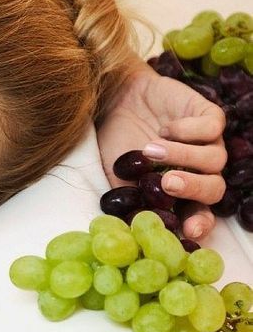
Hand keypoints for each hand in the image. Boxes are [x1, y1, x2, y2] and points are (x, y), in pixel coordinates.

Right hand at [96, 59, 227, 241]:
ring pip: (214, 159)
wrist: (116, 102)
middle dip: (193, 188)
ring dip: (182, 156)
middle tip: (168, 182)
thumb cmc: (117, 142)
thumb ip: (133, 198)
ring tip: (150, 148)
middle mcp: (200, 171)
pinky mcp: (210, 118)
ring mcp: (208, 145)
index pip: (199, 214)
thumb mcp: (118, 176)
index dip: (199, 223)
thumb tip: (141, 221)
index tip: (190, 229)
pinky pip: (212, 129)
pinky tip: (165, 128)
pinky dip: (188, 130)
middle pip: (214, 189)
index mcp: (180, 191)